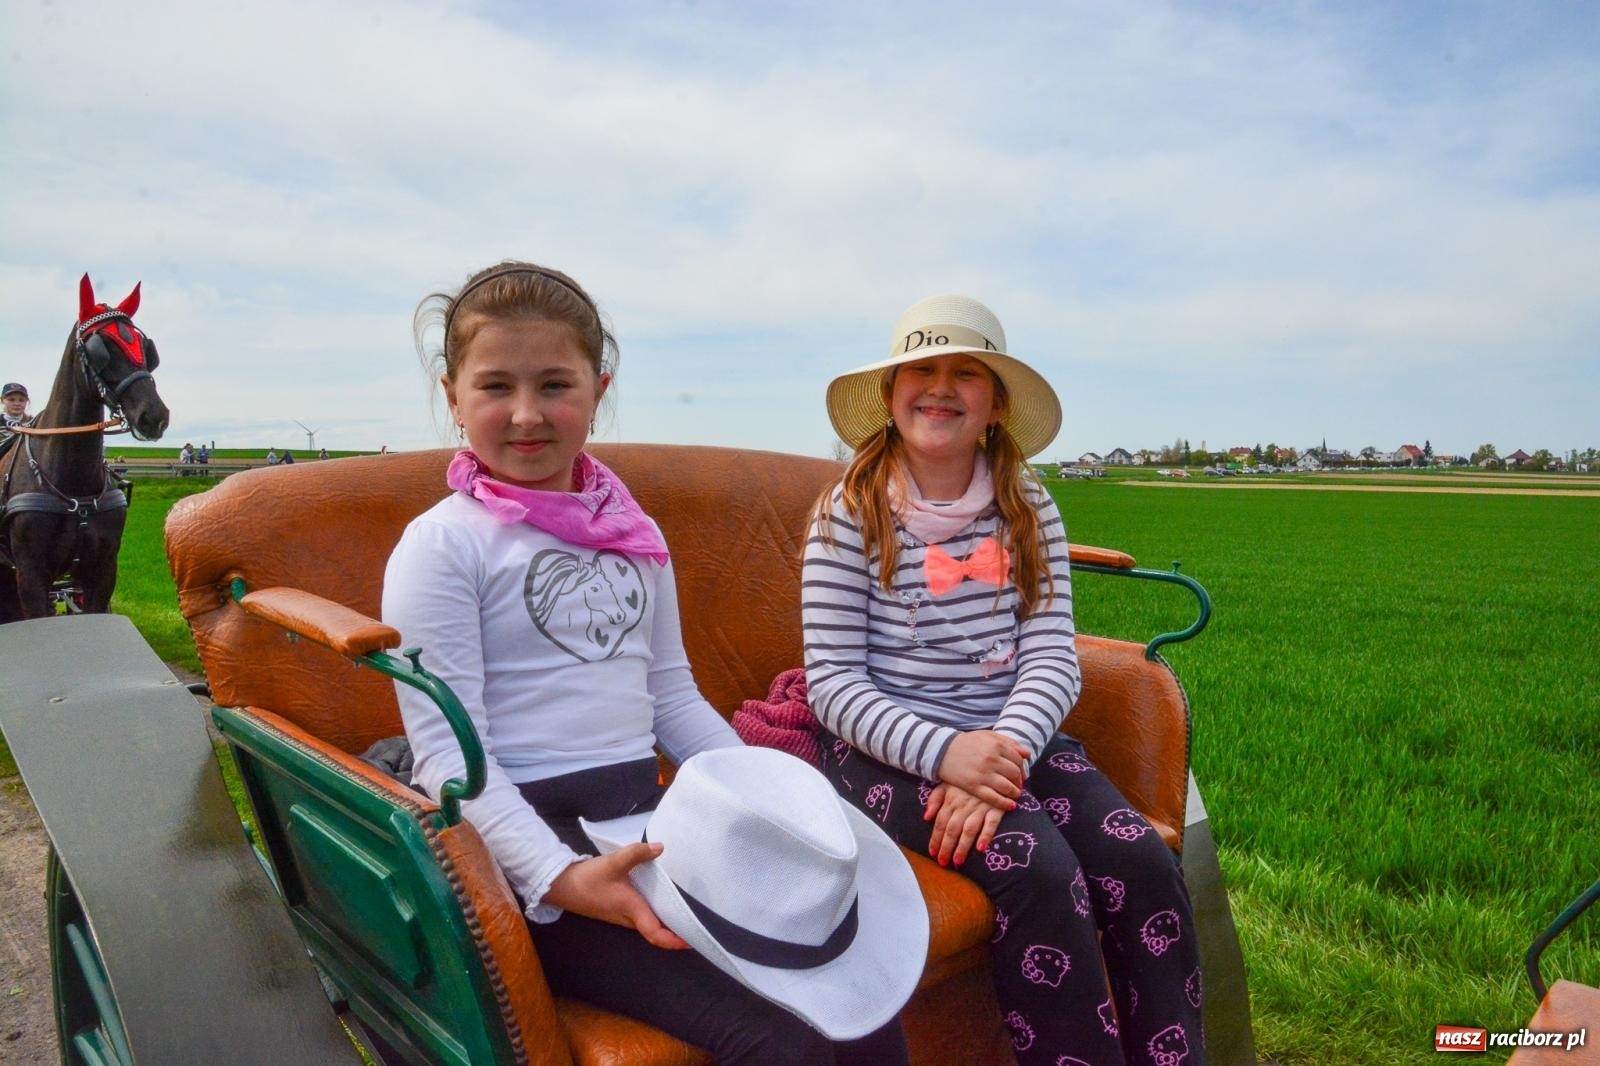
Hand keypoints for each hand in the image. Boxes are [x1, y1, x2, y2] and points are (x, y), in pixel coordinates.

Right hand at [542, 843, 689, 949]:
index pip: (655, 934)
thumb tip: (661, 847)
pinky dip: (653, 911)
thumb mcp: (613, 863)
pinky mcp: (616, 909)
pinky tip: (660, 896)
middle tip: (696, 922)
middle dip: (675, 931)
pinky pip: (641, 915)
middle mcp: (628, 918)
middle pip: (655, 931)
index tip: (691, 941)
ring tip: (684, 909)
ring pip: (648, 923)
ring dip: (664, 921)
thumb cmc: (587, 879)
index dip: (674, 941)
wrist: (559, 885)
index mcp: (631, 909)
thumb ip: (637, 853)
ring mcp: (621, 915)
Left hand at [923, 784, 1005, 866]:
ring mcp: (981, 806)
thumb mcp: (948, 783)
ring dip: (963, 846)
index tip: (932, 853)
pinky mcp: (997, 807)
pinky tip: (981, 848)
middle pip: (952, 828)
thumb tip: (926, 817)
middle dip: (946, 847)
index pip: (940, 822)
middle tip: (943, 863)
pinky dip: (986, 835)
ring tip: (958, 861)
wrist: (992, 765)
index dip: (935, 838)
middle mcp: (964, 804)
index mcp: (951, 799)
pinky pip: (991, 823)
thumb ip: (936, 799)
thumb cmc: (968, 778)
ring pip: (969, 829)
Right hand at [936, 730, 1026, 807]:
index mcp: (996, 745)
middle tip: (1017, 786)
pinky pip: (994, 798)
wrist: (941, 751)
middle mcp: (992, 759)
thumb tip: (1027, 755)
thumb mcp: (987, 736)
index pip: (1018, 760)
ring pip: (1007, 787)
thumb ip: (1009, 742)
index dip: (1022, 769)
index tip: (1020, 776)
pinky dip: (1004, 803)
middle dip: (1019, 782)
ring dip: (1015, 793)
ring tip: (1015, 795)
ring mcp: (983, 774)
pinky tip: (1010, 805)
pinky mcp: (974, 786)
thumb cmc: (966, 743)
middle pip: (1014, 774)